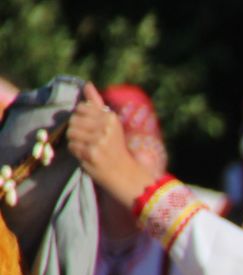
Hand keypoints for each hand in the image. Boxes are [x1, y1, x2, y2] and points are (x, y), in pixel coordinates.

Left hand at [65, 84, 151, 211]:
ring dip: (75, 142)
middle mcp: (106, 127)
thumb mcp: (110, 125)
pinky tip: (87, 156)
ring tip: (88, 148)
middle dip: (76, 130)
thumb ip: (97, 104)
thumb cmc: (116, 149)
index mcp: (111, 118)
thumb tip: (87, 84)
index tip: (91, 129)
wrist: (126, 176)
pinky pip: (72, 146)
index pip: (81, 108)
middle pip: (74, 120)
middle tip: (89, 141)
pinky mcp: (91, 153)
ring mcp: (98, 140)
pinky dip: (76, 152)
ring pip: (71, 133)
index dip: (81, 118)